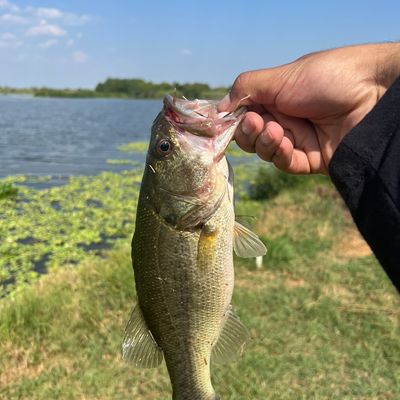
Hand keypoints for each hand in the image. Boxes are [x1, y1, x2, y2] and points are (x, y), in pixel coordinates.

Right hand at [218, 43, 399, 173]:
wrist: (372, 94)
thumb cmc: (326, 77)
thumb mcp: (280, 77)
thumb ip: (246, 89)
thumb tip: (218, 108)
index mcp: (276, 98)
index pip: (244, 114)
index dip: (233, 119)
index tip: (224, 121)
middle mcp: (284, 119)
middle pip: (250, 136)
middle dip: (247, 131)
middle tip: (254, 122)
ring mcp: (297, 140)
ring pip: (264, 151)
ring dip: (263, 142)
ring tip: (274, 129)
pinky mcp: (310, 159)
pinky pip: (284, 163)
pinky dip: (278, 153)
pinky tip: (282, 141)